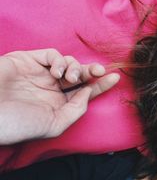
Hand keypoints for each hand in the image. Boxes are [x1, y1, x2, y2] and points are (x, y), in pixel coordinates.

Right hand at [0, 49, 119, 144]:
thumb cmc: (18, 124)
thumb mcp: (54, 124)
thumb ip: (75, 109)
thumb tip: (88, 92)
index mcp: (57, 105)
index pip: (84, 92)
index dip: (100, 85)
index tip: (115, 78)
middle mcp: (50, 89)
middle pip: (79, 75)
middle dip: (91, 72)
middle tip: (99, 72)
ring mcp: (38, 74)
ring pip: (68, 63)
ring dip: (75, 68)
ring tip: (69, 78)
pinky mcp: (27, 60)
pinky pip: (51, 55)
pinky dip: (59, 60)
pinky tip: (56, 72)